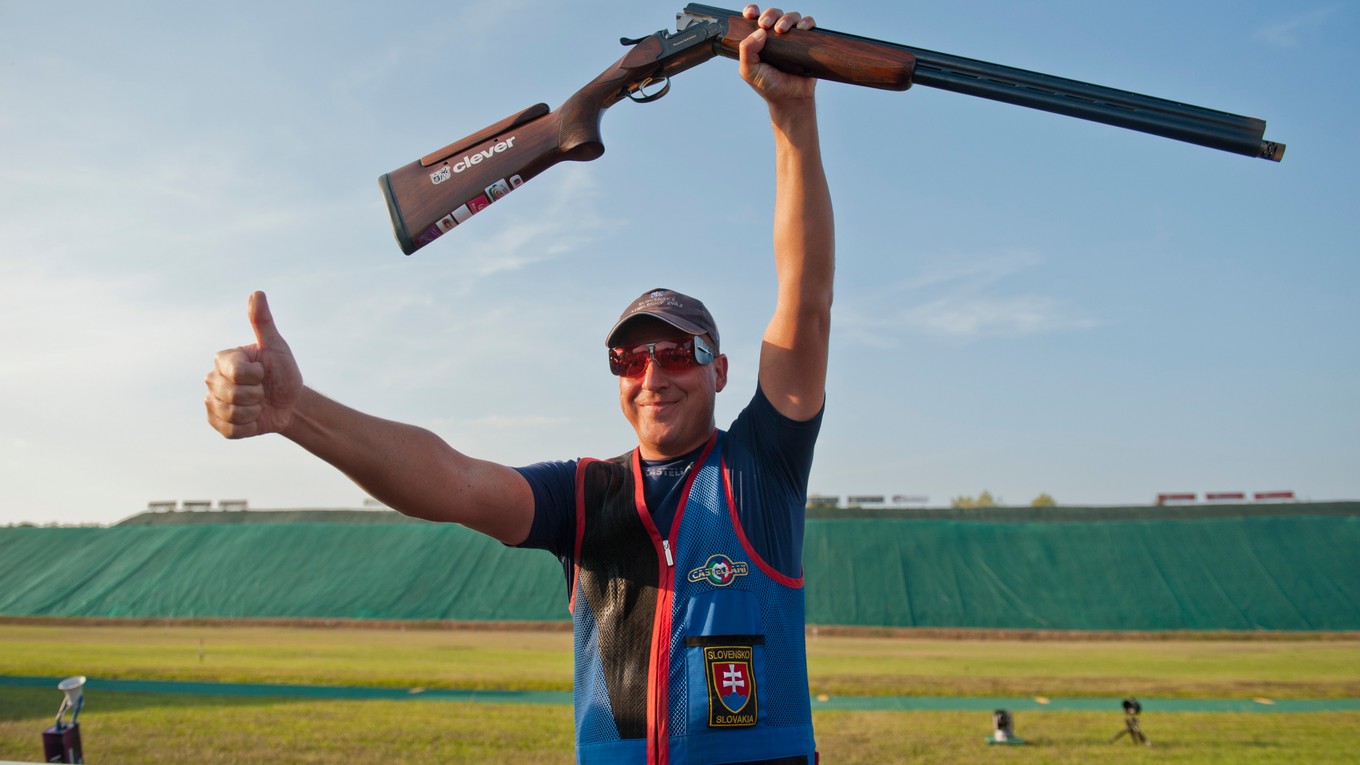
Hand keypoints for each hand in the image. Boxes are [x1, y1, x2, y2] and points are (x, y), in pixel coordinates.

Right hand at [204, 291, 302, 438]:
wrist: (290, 403)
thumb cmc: (283, 372)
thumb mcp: (276, 347)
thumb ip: (263, 322)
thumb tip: (257, 293)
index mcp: (223, 359)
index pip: (237, 372)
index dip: (257, 376)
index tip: (263, 372)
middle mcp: (212, 379)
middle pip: (231, 394)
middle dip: (256, 395)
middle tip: (262, 390)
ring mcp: (212, 403)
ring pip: (230, 413)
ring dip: (253, 411)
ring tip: (257, 404)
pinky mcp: (217, 424)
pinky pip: (231, 431)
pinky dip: (249, 427)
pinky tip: (253, 418)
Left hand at [738, 5, 817, 102]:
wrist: (790, 98)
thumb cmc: (768, 86)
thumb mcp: (749, 71)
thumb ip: (746, 51)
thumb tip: (759, 31)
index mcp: (758, 40)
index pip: (754, 19)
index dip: (752, 11)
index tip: (750, 14)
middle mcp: (775, 36)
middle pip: (774, 14)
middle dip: (769, 14)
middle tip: (766, 25)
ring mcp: (792, 38)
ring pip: (791, 16)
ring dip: (787, 18)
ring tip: (782, 30)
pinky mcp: (807, 42)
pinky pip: (809, 24)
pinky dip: (806, 22)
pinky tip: (802, 29)